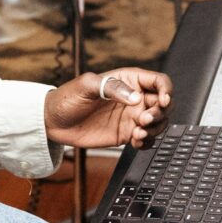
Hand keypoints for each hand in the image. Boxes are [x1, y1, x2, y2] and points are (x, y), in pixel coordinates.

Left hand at [43, 67, 169, 148]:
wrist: (54, 122)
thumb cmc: (68, 98)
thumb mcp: (86, 86)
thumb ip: (111, 88)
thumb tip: (135, 98)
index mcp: (129, 80)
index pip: (159, 81)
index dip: (166, 90)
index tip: (162, 101)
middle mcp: (134, 97)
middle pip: (164, 104)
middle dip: (160, 113)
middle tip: (144, 120)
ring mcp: (131, 116)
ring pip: (159, 122)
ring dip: (155, 129)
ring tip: (138, 133)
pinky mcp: (126, 134)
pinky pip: (146, 139)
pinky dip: (147, 142)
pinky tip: (136, 141)